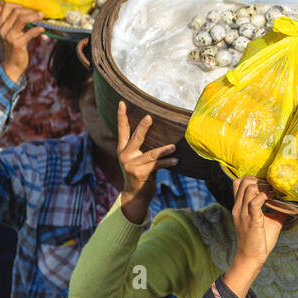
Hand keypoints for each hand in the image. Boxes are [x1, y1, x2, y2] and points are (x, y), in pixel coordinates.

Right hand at [0, 3, 44, 83]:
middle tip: (39, 13)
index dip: (19, 4)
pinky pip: (29, 33)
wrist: (11, 67)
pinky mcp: (17, 44)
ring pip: (22, 19)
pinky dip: (37, 29)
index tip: (28, 9)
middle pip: (16, 11)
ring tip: (42, 17)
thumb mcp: (8, 34)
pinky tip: (43, 29)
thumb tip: (27, 11)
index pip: (7, 6)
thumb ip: (13, 24)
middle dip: (29, 10)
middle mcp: (2, 29)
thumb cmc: (12, 49)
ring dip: (34, 16)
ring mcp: (9, 36)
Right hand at [117, 102, 177, 224]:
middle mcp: (125, 156)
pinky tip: (176, 160)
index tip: (122, 102)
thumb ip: (137, 147)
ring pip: (150, 154)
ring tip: (173, 147)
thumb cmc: (138, 173)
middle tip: (150, 116)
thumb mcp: (134, 159)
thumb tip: (149, 129)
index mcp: (122, 149)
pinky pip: (157, 166)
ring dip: (164, 151)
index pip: (122, 129)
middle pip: (135, 138)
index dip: (121, 116)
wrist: (135, 195)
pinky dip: (167, 163)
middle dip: (143, 127)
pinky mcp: (141, 174)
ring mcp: (132, 165)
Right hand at [231, 177, 284, 266]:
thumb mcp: (268, 221)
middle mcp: (238, 208)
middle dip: (258, 180)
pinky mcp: (251, 220)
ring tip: (273, 193)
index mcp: (239, 207)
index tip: (266, 185)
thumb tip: (291, 203)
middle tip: (271, 188)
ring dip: (263, 187)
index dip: (253, 179)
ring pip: (248, 188)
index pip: (238, 183)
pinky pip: (254, 202)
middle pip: (243, 181)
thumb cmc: (259, 241)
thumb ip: (276, 210)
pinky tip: (272, 200)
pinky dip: (264, 197)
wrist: (251, 257)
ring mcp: (243, 214)